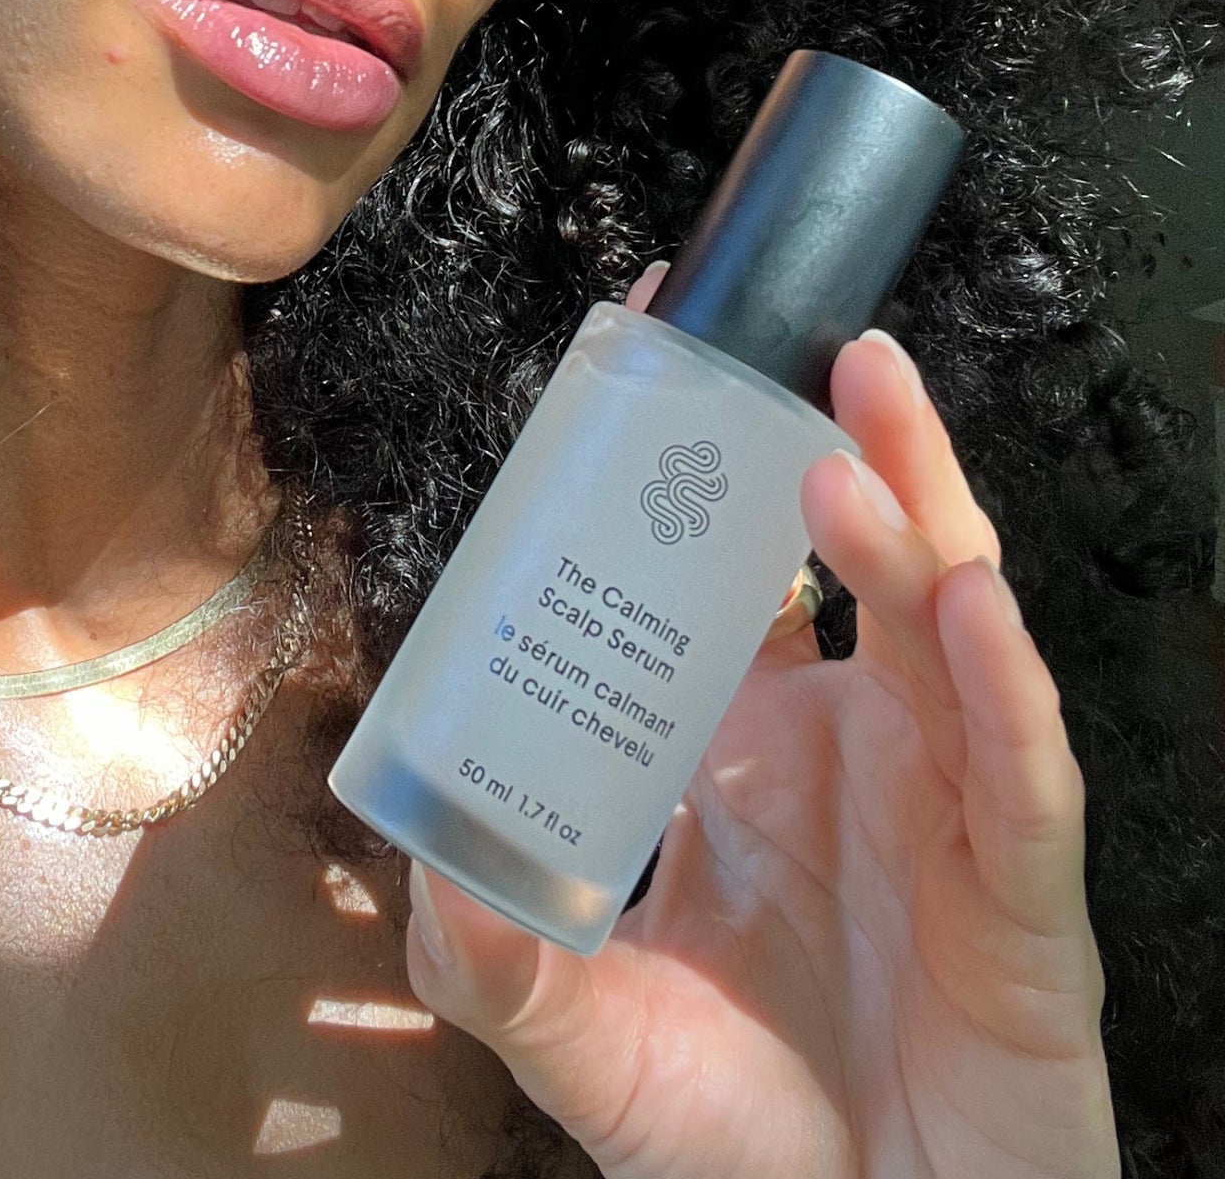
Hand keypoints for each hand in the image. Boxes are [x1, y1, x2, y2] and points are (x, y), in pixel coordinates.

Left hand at [402, 264, 1117, 1178]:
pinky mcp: (1019, 890)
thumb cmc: (731, 1132)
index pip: (727, 567)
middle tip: (805, 338)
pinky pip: (1021, 767)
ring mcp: (941, 801)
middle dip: (840, 442)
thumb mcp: (575, 1029)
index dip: (703, 463)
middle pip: (859, 557)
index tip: (659, 350)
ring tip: (848, 441)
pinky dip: (1001, 686)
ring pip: (949, 626)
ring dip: (909, 524)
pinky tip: (969, 609)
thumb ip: (485, 946)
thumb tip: (416, 837)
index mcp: (741, 741)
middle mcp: (847, 743)